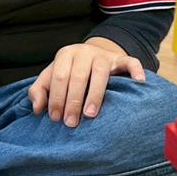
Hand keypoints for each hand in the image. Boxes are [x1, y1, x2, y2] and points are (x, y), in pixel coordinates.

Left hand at [28, 37, 145, 126]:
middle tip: (71, 123)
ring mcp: (105, 55)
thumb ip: (39, 90)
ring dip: (95, 94)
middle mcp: (85, 52)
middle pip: (78, 76)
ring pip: (101, 73)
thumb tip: (38, 108)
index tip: (55, 118)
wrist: (94, 55)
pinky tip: (138, 83)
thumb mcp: (51, 77)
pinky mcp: (122, 59)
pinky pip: (131, 62)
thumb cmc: (70, 72)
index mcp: (65, 54)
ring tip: (90, 114)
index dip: (56, 98)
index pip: (59, 76)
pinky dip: (136, 71)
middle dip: (73, 101)